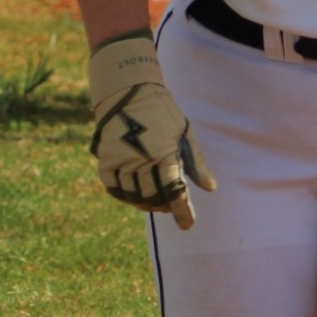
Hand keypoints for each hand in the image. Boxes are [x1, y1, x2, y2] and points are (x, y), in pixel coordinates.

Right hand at [86, 34, 215, 229]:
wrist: (128, 90)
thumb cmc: (162, 112)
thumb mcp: (185, 133)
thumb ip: (197, 164)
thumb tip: (210, 189)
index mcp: (166, 155)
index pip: (176, 193)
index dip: (183, 213)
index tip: (187, 225)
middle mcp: (143, 161)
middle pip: (154, 198)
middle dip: (164, 206)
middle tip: (169, 205)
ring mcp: (122, 160)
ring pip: (133, 195)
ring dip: (144, 202)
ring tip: (152, 199)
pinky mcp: (106, 158)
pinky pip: (112, 187)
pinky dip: (122, 194)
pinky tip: (131, 192)